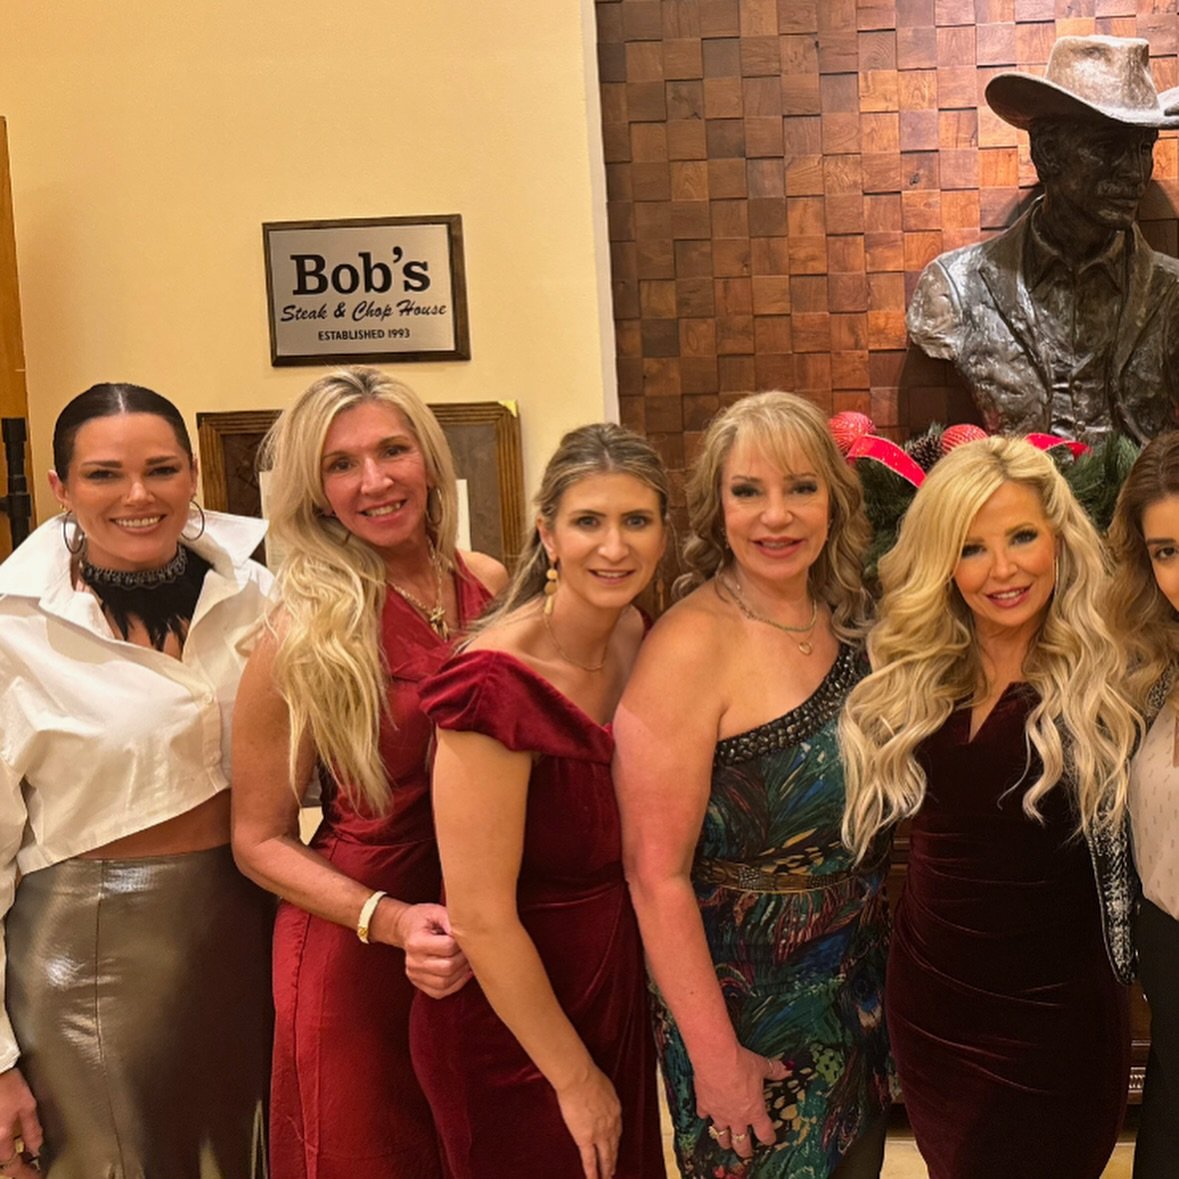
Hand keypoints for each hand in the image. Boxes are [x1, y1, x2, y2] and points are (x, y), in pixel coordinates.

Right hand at [0, 1068, 40, 1177]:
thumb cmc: (8, 1083)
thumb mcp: (27, 1105)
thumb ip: (31, 1129)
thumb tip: (36, 1149)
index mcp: (1, 1136)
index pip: (12, 1166)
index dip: (25, 1175)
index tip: (37, 1177)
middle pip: (1, 1163)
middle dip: (16, 1170)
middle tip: (31, 1171)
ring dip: (9, 1160)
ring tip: (23, 1160)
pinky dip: (4, 1149)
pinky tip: (11, 1146)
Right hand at [387, 903, 471, 998]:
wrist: (406, 929)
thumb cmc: (423, 919)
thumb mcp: (435, 911)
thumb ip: (449, 919)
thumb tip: (465, 932)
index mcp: (416, 942)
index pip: (448, 947)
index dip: (461, 942)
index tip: (464, 936)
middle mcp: (413, 962)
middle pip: (447, 967)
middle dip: (464, 959)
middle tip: (470, 950)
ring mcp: (414, 975)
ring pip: (445, 983)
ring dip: (461, 973)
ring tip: (466, 960)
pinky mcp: (418, 984)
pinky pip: (440, 992)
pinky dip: (455, 985)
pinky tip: (462, 973)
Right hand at [554, 1065, 620, 1178]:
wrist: (580, 1079)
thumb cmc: (588, 1075)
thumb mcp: (603, 1085)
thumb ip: (603, 1096)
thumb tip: (599, 1097)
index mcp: (615, 1110)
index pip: (617, 1129)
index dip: (615, 1139)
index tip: (614, 1146)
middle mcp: (611, 1124)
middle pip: (614, 1145)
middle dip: (614, 1158)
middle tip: (613, 1169)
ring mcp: (599, 1133)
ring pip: (605, 1156)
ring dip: (607, 1168)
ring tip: (607, 1177)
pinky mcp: (585, 1139)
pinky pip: (590, 1160)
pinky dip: (592, 1172)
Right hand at [694, 1046, 786, 1160]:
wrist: (716, 1059)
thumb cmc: (740, 1064)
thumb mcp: (761, 1066)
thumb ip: (773, 1071)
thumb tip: (786, 1070)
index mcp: (754, 1112)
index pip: (765, 1133)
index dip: (768, 1138)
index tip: (769, 1139)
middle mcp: (737, 1118)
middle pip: (742, 1143)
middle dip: (744, 1150)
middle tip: (746, 1152)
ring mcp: (719, 1114)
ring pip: (721, 1136)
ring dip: (724, 1140)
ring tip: (725, 1143)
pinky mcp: (704, 1105)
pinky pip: (703, 1115)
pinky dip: (704, 1115)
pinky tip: (705, 1114)